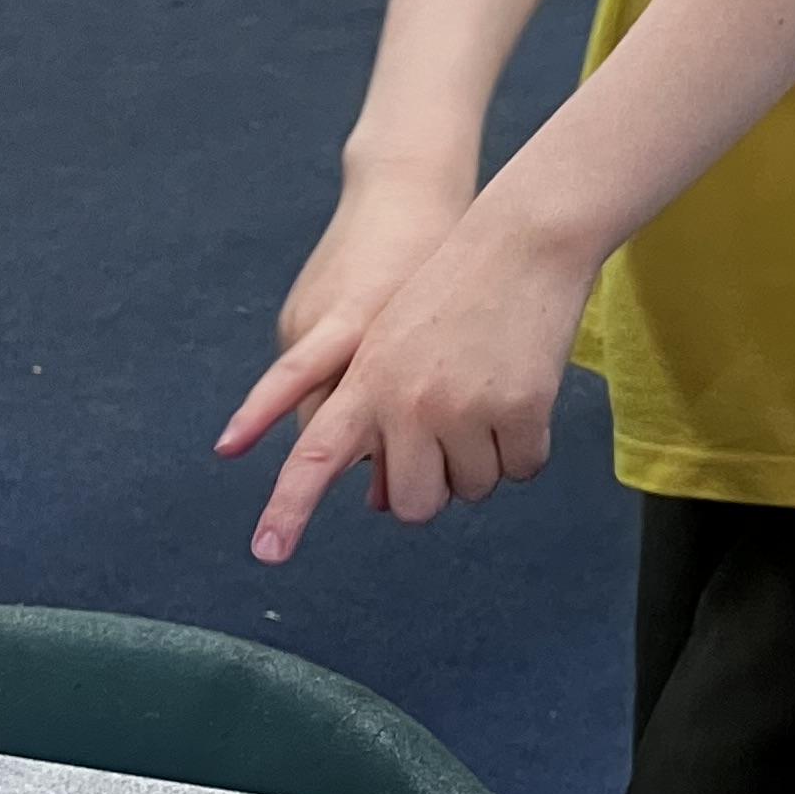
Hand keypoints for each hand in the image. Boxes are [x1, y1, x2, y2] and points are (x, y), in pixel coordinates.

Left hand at [225, 201, 599, 562]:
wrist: (522, 240)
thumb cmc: (456, 290)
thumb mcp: (391, 344)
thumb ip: (375, 417)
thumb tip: (381, 499)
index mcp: (366, 381)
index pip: (315, 455)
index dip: (289, 507)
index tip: (267, 552)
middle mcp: (407, 400)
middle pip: (414, 503)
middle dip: (436, 485)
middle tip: (453, 438)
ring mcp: (464, 407)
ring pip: (475, 489)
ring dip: (487, 459)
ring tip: (490, 394)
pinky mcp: (520, 408)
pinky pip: (523, 468)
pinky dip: (527, 445)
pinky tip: (524, 393)